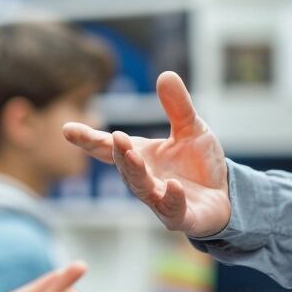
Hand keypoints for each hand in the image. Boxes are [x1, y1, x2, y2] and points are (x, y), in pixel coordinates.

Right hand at [63, 71, 231, 236]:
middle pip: (125, 168)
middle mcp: (145, 179)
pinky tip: (173, 186)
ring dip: (135, 174)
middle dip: (120, 154)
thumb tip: (166, 74)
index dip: (89, 139)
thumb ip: (178, 106)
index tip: (68, 129)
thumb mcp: (191, 127)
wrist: (224, 193)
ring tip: (133, 156)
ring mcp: (161, 200)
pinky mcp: (182, 217)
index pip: (109, 148)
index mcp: (141, 156)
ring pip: (143, 190)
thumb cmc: (199, 162)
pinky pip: (173, 210)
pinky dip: (171, 199)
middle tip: (117, 138)